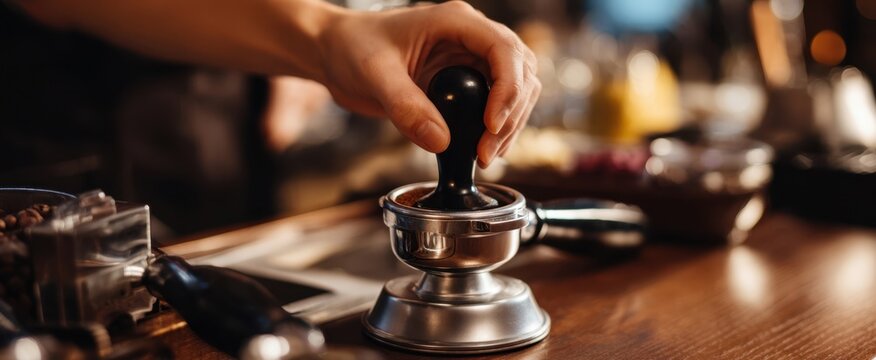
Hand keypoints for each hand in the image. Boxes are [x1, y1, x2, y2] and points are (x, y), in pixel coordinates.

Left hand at [318, 1, 539, 167]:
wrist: (334, 53)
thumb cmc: (351, 47)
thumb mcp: (374, 75)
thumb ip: (406, 107)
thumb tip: (441, 143)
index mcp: (455, 21)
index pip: (503, 49)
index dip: (507, 88)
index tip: (491, 125)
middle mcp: (470, 37)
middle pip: (520, 71)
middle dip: (511, 113)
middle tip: (486, 151)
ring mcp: (470, 60)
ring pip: (516, 89)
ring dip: (509, 124)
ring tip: (485, 156)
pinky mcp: (464, 83)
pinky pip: (495, 104)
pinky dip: (495, 129)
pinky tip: (479, 151)